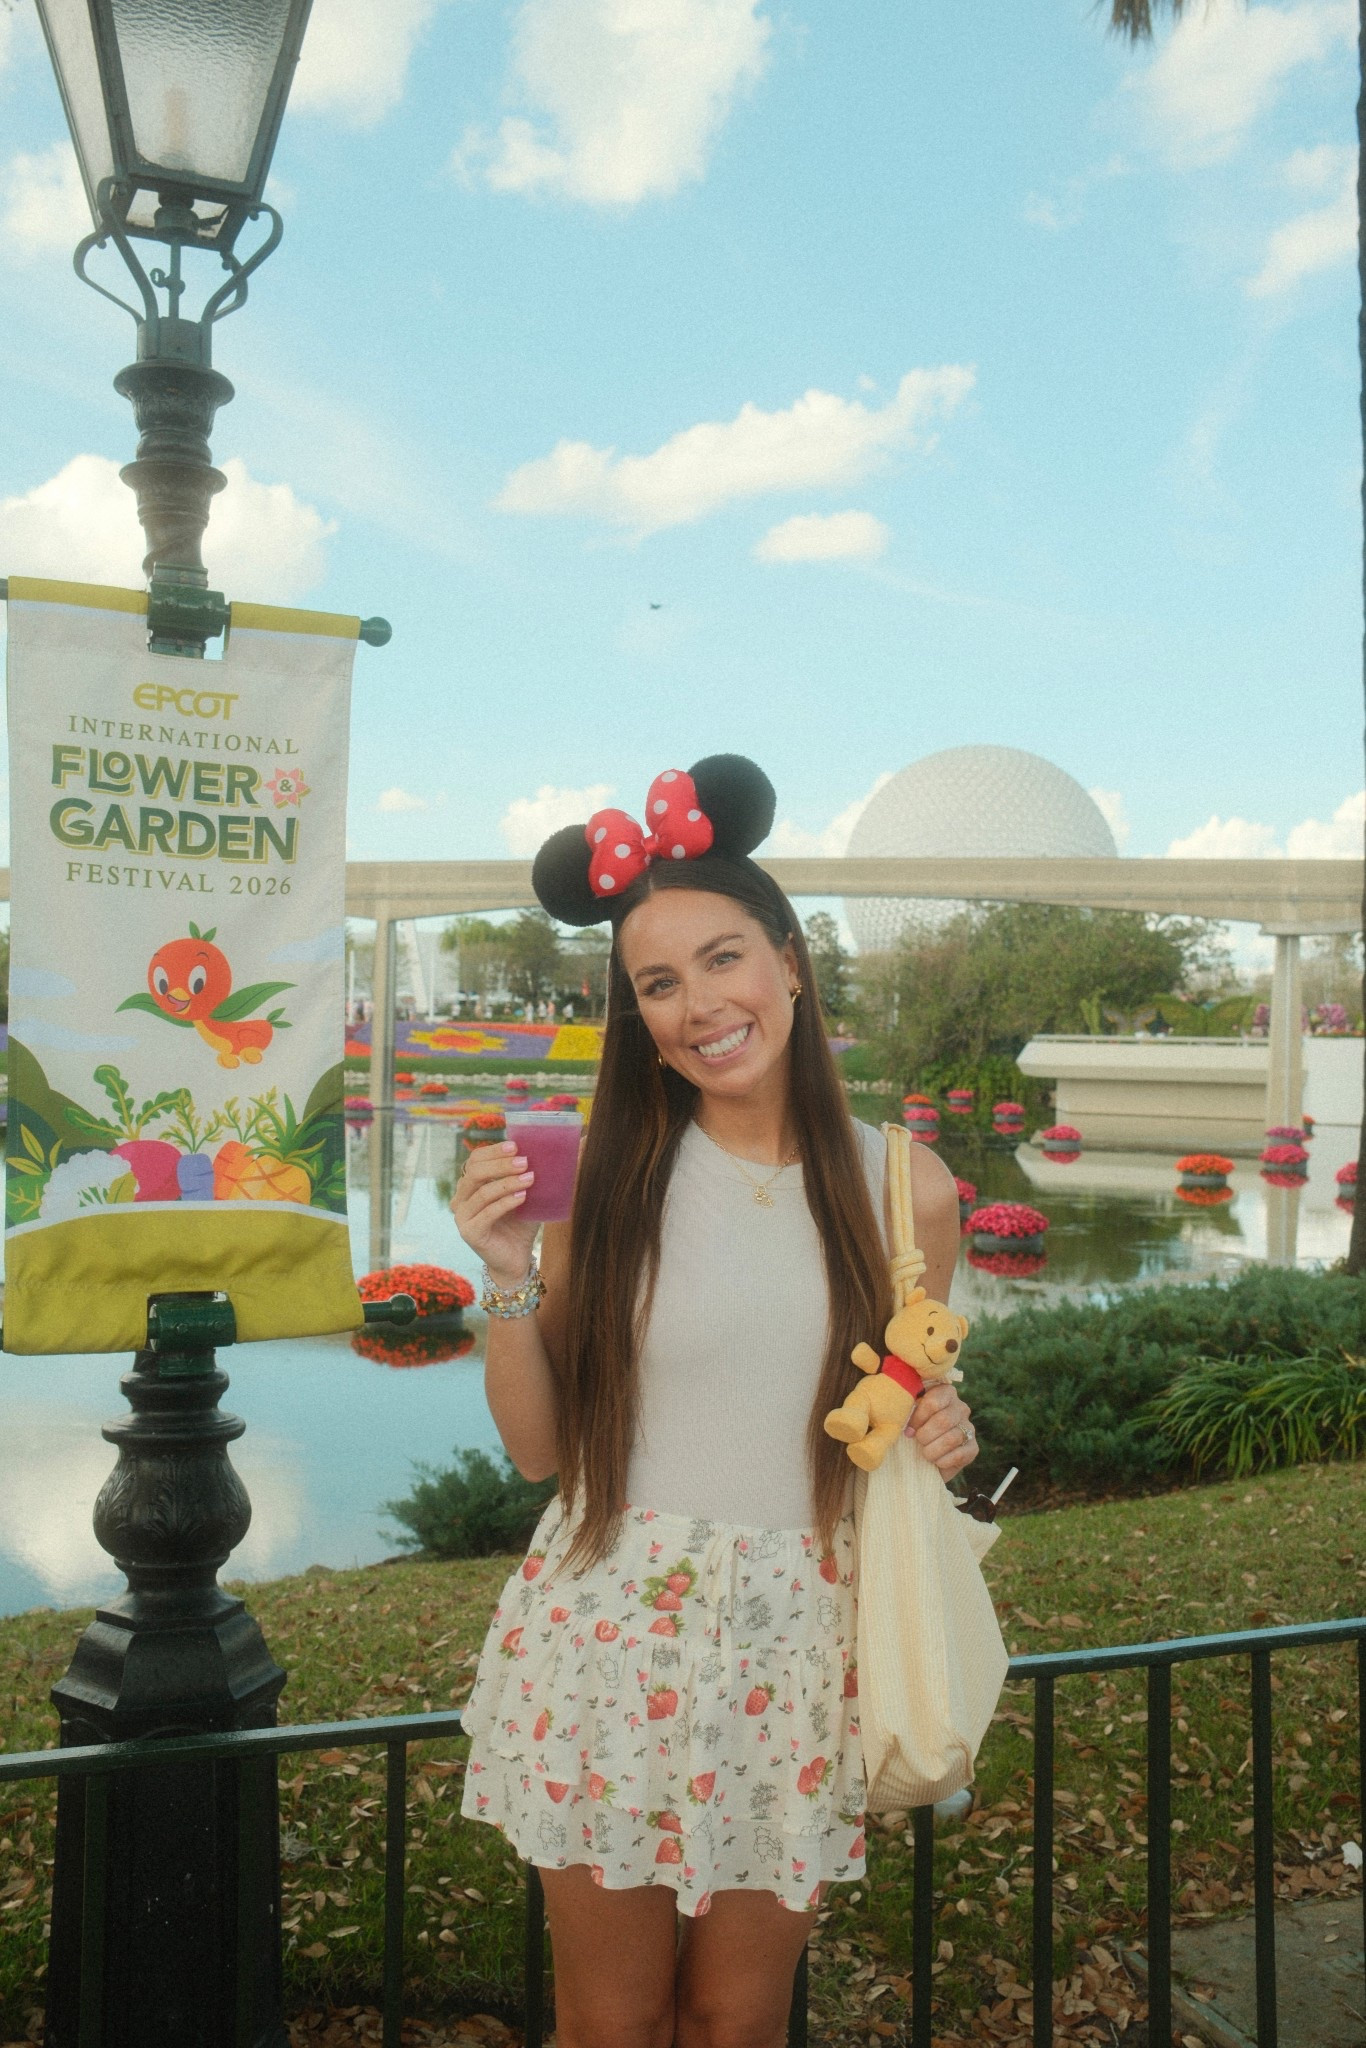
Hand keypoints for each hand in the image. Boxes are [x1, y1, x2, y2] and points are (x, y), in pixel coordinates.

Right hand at [450, 1139, 537, 1286]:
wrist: (516, 1258)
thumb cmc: (521, 1223)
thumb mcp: (527, 1193)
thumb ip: (534, 1172)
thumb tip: (576, 1144)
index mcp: (470, 1184)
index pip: (475, 1159)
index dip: (493, 1151)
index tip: (516, 1146)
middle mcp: (461, 1198)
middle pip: (474, 1172)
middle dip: (501, 1164)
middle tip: (525, 1161)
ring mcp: (462, 1216)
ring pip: (481, 1191)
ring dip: (507, 1182)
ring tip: (530, 1178)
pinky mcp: (469, 1232)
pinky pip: (487, 1212)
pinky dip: (506, 1202)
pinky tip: (523, 1197)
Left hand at [904, 1382, 977, 1480]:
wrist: (924, 1458)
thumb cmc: (913, 1431)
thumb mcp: (909, 1416)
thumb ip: (907, 1409)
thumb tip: (900, 1412)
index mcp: (945, 1393)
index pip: (933, 1401)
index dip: (918, 1418)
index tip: (909, 1430)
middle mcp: (961, 1408)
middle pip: (943, 1420)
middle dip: (925, 1435)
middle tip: (918, 1441)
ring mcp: (969, 1428)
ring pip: (951, 1438)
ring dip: (932, 1450)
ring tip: (925, 1453)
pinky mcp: (973, 1448)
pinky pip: (959, 1455)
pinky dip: (943, 1461)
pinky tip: (936, 1461)